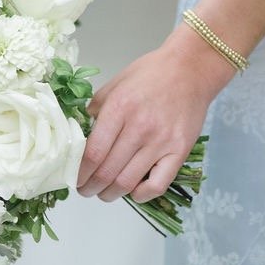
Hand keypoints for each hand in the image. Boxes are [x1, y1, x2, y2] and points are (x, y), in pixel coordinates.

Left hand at [77, 25, 233, 204]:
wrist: (191, 69)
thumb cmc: (151, 73)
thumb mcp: (116, 82)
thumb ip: (97, 108)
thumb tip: (82, 132)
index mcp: (119, 108)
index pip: (92, 152)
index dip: (79, 172)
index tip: (74, 177)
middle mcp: (139, 128)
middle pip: (107, 172)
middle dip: (90, 187)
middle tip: (85, 189)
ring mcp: (161, 142)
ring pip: (128, 182)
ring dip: (110, 194)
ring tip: (104, 193)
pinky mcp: (180, 151)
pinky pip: (158, 185)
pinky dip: (141, 195)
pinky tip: (133, 192)